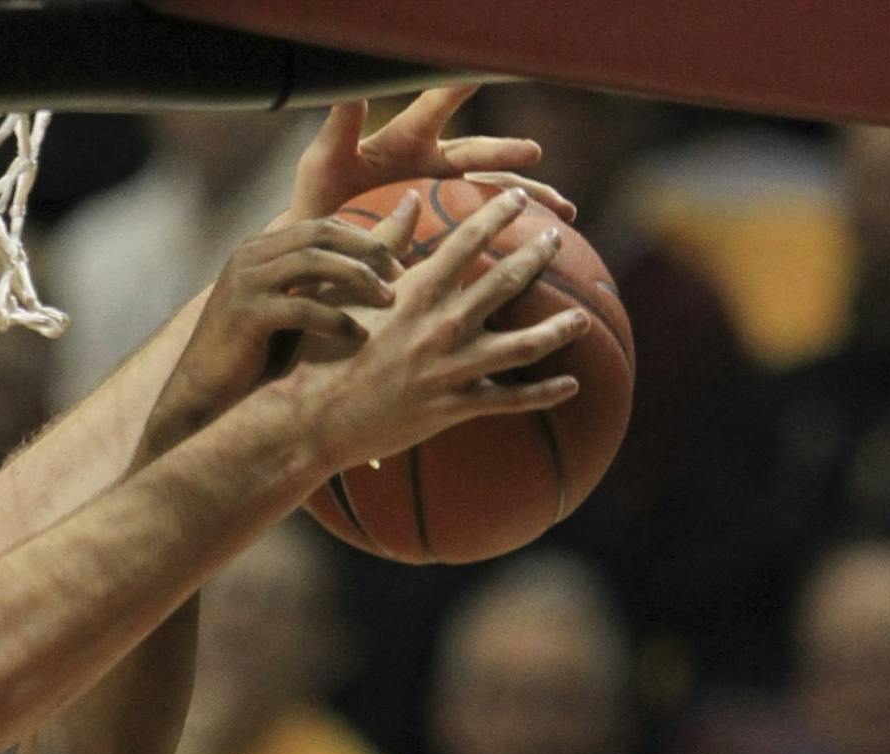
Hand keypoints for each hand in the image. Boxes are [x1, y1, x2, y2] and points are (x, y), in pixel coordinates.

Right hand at [135, 202, 412, 465]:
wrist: (204, 399)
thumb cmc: (257, 358)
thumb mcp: (298, 310)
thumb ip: (332, 280)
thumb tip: (372, 262)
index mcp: (261, 249)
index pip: (325, 225)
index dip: (367, 241)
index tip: (400, 268)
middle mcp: (249, 256)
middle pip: (322, 234)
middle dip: (368, 252)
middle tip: (402, 278)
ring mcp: (244, 283)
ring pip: (313, 261)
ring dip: (357, 279)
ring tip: (388, 302)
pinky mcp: (244, 315)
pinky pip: (299, 307)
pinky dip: (335, 320)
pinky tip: (358, 337)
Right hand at [278, 188, 588, 473]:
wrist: (306, 419)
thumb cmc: (315, 354)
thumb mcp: (342, 291)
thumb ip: (381, 244)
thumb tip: (406, 199)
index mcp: (416, 293)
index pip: (468, 239)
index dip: (498, 213)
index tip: (518, 197)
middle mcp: (442, 326)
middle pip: (507, 281)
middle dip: (537, 255)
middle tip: (555, 239)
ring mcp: (451, 369)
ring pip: (524, 344)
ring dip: (559, 329)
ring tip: (582, 319)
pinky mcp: (452, 408)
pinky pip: (511, 400)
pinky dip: (544, 393)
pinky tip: (571, 386)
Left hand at [289, 87, 575, 223]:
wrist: (315, 252)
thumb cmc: (315, 202)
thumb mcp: (322, 165)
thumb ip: (340, 129)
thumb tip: (353, 90)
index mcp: (403, 143)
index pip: (434, 110)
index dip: (456, 88)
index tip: (481, 68)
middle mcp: (431, 163)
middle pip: (475, 154)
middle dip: (503, 153)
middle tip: (532, 151)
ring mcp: (441, 194)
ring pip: (493, 189)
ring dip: (525, 196)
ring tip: (562, 209)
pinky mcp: (444, 226)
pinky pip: (485, 226)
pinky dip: (515, 232)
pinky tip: (549, 238)